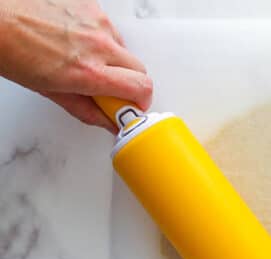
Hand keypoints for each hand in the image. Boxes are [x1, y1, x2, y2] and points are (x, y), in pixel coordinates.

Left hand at [0, 0, 151, 131]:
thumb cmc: (8, 47)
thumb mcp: (47, 89)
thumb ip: (85, 108)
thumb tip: (105, 119)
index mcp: (88, 71)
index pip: (141, 89)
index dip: (139, 101)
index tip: (129, 106)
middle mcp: (97, 43)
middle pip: (139, 70)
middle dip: (129, 83)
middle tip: (108, 87)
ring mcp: (96, 20)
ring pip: (122, 47)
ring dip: (111, 57)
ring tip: (80, 56)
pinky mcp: (91, 4)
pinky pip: (106, 25)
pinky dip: (96, 34)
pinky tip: (72, 36)